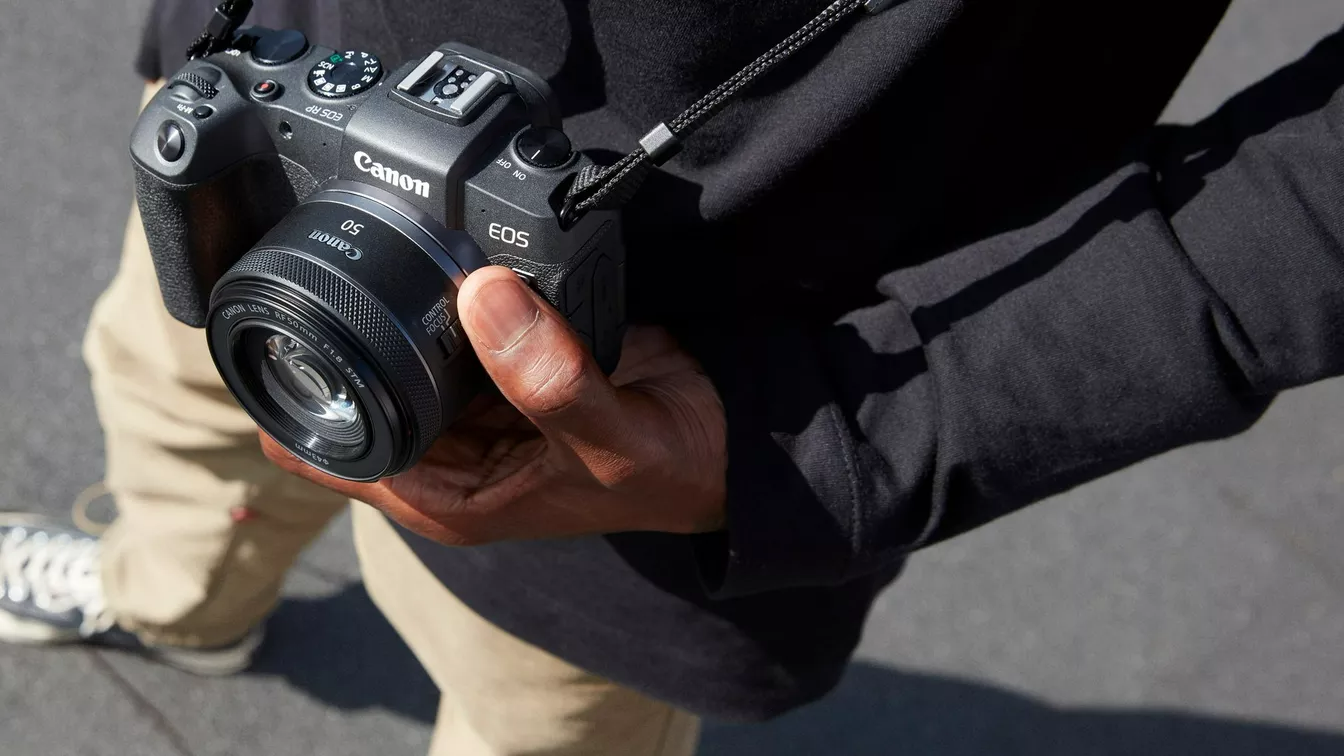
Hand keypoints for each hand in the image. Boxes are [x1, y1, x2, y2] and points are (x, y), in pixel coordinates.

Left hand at [260, 266, 726, 545]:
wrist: (723, 442)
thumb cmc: (669, 470)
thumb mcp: (610, 440)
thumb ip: (550, 381)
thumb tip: (482, 296)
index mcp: (446, 494)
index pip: (324, 452)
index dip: (290, 393)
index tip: (281, 321)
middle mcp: (445, 452)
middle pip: (346, 391)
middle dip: (333, 336)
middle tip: (327, 261)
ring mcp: (469, 406)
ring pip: (392, 352)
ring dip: (383, 310)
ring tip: (371, 246)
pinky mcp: (500, 364)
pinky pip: (447, 324)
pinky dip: (439, 296)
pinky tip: (435, 253)